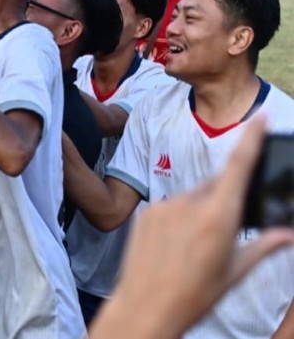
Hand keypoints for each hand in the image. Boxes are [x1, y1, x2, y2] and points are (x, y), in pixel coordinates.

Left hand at [91, 119, 293, 337]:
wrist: (144, 307)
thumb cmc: (195, 295)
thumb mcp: (235, 273)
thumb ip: (264, 246)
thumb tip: (289, 233)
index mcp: (218, 216)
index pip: (238, 167)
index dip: (251, 139)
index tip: (259, 117)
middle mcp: (190, 203)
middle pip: (216, 186)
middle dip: (224, 200)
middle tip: (223, 234)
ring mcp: (165, 206)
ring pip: (192, 198)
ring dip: (200, 212)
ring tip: (194, 249)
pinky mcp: (147, 212)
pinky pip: (170, 207)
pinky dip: (178, 219)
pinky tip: (174, 246)